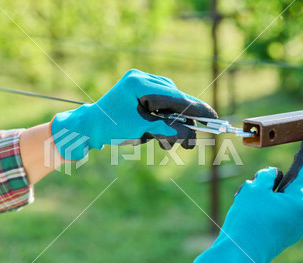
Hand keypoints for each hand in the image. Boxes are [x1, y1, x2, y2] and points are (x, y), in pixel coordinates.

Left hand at [50, 69, 216, 160]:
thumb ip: (168, 130)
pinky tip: (153, 134)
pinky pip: (160, 105)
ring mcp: (141, 83)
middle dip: (182, 123)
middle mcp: (142, 78)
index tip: (213, 120)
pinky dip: (162, 121)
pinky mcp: (140, 91)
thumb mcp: (142, 130)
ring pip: (169, 104)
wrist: (89, 128)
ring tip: (164, 143)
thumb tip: (193, 136)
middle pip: (175, 100)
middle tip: (189, 145)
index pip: (177, 97)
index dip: (197, 110)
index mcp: (140, 83)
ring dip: (170, 125)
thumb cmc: (111, 129)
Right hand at [188, 129, 302, 262]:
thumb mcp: (255, 189)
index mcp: (301, 200)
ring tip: (281, 172)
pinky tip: (269, 193)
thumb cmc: (247, 220)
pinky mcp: (286, 232)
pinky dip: (280, 197)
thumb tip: (273, 175)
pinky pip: (286, 208)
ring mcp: (296, 225)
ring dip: (287, 182)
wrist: (239, 255)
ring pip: (294, 195)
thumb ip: (267, 176)